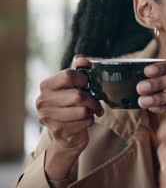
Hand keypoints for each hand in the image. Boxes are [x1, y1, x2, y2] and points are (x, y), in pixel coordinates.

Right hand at [36, 55, 102, 179]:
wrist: (65, 134)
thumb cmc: (70, 105)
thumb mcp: (73, 86)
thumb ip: (77, 70)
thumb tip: (81, 59)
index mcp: (46, 85)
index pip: (68, 75)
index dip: (83, 79)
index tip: (88, 84)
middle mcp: (42, 100)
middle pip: (78, 95)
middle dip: (92, 100)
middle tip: (95, 103)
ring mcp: (47, 117)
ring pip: (83, 111)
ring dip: (91, 111)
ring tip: (89, 112)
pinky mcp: (57, 131)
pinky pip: (84, 123)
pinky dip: (90, 121)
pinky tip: (84, 121)